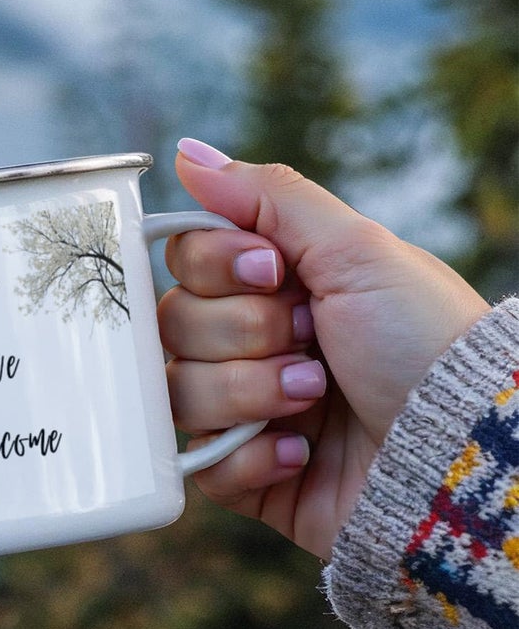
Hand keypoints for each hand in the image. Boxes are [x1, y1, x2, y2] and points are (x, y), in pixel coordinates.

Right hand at [157, 138, 489, 559]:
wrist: (457, 451)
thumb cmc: (423, 343)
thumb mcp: (357, 250)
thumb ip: (269, 196)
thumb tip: (189, 154)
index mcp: (274, 284)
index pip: (185, 258)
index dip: (216, 266)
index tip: (275, 273)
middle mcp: (251, 342)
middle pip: (172, 322)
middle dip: (244, 333)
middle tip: (312, 341)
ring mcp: (244, 409)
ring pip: (178, 390)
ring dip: (250, 392)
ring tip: (314, 399)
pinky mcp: (244, 475)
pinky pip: (196, 462)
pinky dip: (249, 457)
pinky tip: (301, 450)